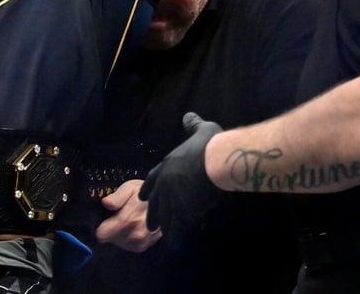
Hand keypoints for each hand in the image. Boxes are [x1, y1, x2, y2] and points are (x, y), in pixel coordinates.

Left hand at [96, 179, 162, 252]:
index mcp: (128, 221)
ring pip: (117, 242)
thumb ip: (117, 197)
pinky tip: (134, 225)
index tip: (104, 218)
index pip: (101, 235)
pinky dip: (128, 237)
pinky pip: (127, 245)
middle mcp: (135, 236)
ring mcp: (141, 244)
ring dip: (120, 233)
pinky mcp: (144, 247)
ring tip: (129, 219)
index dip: (100, 225)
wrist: (168, 202)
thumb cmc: (146, 193)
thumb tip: (105, 203)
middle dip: (111, 228)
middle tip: (120, 215)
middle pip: (109, 239)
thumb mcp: (130, 188)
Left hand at [138, 112, 222, 247]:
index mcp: (167, 166)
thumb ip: (192, 124)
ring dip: (164, 226)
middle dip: (154, 213)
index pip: (151, 181)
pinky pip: (178, 228)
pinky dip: (177, 236)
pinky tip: (177, 243)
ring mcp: (174, 200)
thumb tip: (188, 116)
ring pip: (165, 218)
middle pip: (155, 203)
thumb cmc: (209, 144)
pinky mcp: (185, 212)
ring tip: (164, 235)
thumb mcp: (201, 129)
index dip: (149, 190)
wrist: (216, 162)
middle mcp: (166, 185)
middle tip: (151, 222)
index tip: (143, 198)